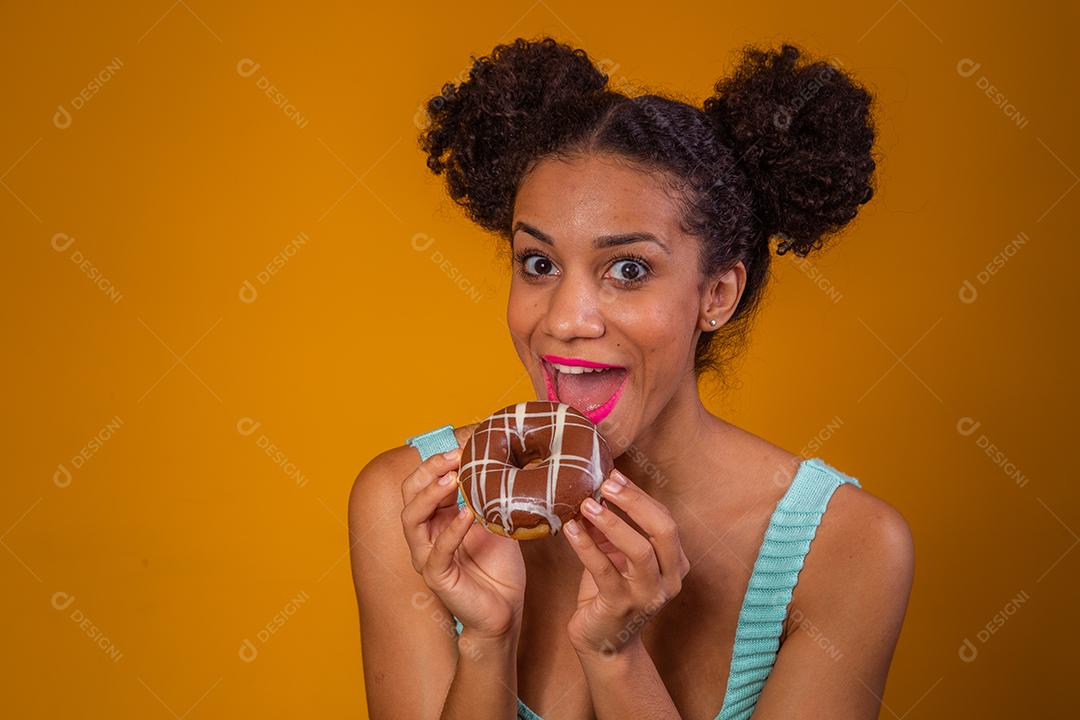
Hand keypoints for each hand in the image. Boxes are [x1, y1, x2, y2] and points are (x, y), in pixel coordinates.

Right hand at [400, 435, 525, 639]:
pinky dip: (451, 530)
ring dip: (431, 495)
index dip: (436, 462)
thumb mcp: (496, 519)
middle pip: (409, 494)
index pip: (421, 483)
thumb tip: (503, 458)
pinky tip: (468, 515)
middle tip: (454, 457)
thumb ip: (491, 494)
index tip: (462, 447)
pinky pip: (436, 551)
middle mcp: (425, 535)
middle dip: (428, 471)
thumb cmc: (498, 565)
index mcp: (436, 518)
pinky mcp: (437, 577)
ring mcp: (427, 556)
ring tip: (454, 479)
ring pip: (411, 519)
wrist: (504, 609)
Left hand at [561, 468, 690, 657]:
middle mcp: (669, 580)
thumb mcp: (616, 555)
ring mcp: (647, 595)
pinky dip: (586, 546)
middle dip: (636, 503)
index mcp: (674, 563)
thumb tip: (592, 489)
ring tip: (587, 504)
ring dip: (613, 522)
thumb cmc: (611, 592)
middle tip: (607, 484)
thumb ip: (611, 527)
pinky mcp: (620, 607)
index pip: (665, 519)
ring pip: (640, 551)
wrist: (604, 643)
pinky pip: (604, 570)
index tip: (615, 475)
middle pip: (664, 530)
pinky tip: (571, 529)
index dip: (640, 495)